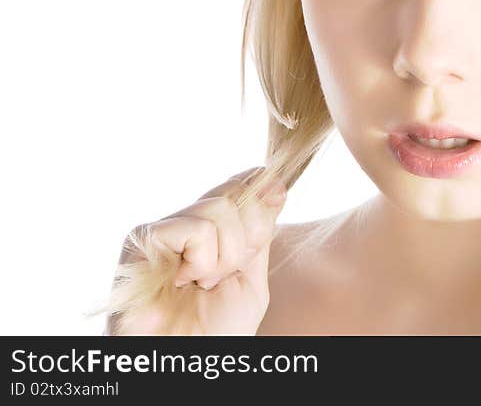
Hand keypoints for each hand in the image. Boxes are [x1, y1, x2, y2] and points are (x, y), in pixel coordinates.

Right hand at [107, 167, 287, 334]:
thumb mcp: (251, 277)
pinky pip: (198, 229)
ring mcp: (161, 229)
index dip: (261, 197)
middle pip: (235, 194)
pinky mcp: (141, 238)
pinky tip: (181, 282)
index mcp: (208, 230)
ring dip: (224, 258)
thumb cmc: (214, 332)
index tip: (269, 218)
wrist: (184, 361)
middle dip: (246, 240)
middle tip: (223, 277)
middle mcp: (183, 223)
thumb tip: (276, 182)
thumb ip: (260, 231)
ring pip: (220, 208)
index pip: (241, 184)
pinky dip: (202, 262)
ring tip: (200, 285)